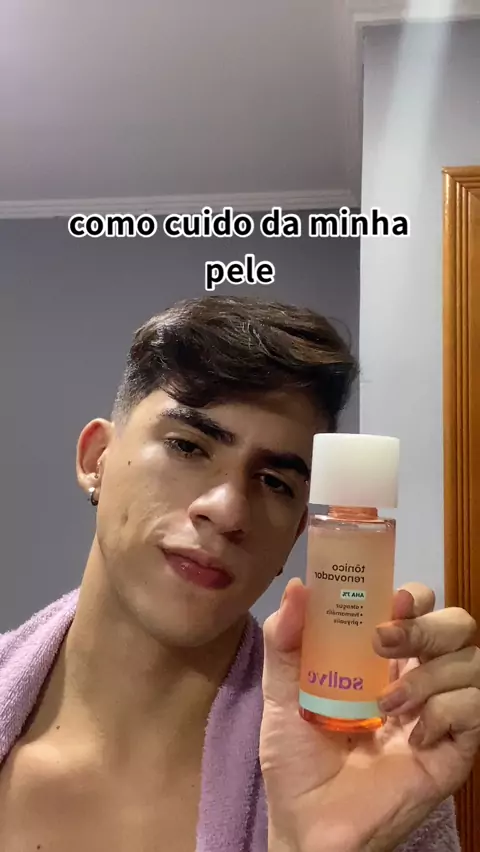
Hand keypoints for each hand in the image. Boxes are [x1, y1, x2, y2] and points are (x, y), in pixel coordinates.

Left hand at [260, 579, 479, 851]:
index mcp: (382, 658)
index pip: (418, 607)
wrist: (306, 825)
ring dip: (431, 673)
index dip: (414, 596)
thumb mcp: (281, 690)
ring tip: (388, 703)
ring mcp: (439, 714)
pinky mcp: (454, 751)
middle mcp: (417, 678)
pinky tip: (414, 736)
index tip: (392, 600)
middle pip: (456, 626)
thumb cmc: (296, 758)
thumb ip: (284, 639)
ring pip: (472, 662)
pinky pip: (475, 709)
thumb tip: (298, 587)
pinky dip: (447, 711)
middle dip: (428, 625)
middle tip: (385, 641)